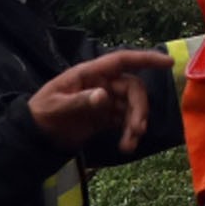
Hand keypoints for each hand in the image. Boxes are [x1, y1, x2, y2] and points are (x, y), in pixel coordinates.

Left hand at [27, 49, 171, 153]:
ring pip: (132, 107)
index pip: (122, 61)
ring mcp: (105, 101)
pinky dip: (129, 133)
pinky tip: (126, 146)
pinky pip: (125, 121)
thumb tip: (104, 96)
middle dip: (139, 108)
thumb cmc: (42, 113)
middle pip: (133, 89)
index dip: (146, 59)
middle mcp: (102, 84)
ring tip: (129, 144)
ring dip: (135, 124)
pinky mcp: (106, 117)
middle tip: (137, 129)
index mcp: (90, 73)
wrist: (36, 136)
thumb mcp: (57, 106)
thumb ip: (80, 101)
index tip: (168, 62)